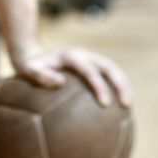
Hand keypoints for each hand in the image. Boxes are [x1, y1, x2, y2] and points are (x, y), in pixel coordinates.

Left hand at [12, 46, 131, 107]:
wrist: (33, 54)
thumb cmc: (30, 65)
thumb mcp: (29, 69)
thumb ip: (41, 75)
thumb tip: (59, 82)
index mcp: (72, 55)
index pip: (90, 70)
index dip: (99, 86)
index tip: (105, 104)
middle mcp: (84, 54)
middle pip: (108, 66)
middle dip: (120, 83)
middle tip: (125, 103)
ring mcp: (90, 58)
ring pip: (113, 68)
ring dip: (123, 83)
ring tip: (127, 104)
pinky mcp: (92, 64)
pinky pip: (108, 74)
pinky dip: (117, 85)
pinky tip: (119, 103)